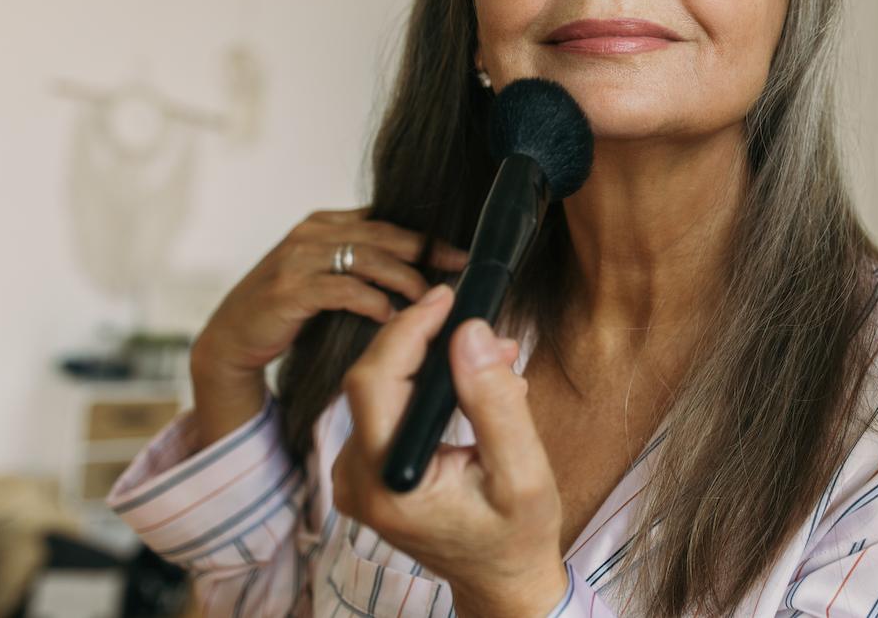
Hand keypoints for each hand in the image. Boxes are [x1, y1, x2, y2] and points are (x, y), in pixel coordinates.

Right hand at [193, 205, 467, 376]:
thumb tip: (421, 271)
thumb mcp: (328, 276)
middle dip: (428, 251)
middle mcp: (313, 232)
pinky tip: (391, 315)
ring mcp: (298, 258)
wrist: (232, 337)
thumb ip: (365, 265)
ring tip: (431, 299)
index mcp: (327, 223)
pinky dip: (372, 301)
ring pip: (369, 258)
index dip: (427, 237)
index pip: (387, 222)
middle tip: (461, 267)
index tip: (461, 253)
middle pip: (385, 234)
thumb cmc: (289, 309)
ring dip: (405, 279)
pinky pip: (343, 289)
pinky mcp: (290, 289)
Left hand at [332, 284, 569, 617]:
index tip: (446, 298)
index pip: (374, 383)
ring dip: (428, 359)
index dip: (407, 330)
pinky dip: (422, 382)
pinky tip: (467, 381)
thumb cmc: (515, 535)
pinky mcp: (365, 469)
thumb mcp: (522, 473)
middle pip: (371, 379)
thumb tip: (471, 335)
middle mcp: (356, 480)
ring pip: (378, 387)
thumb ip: (495, 404)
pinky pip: (385, 405)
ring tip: (490, 356)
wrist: (500, 579)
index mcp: (388, 485)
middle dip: (425, 340)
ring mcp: (355, 476)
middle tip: (481, 325)